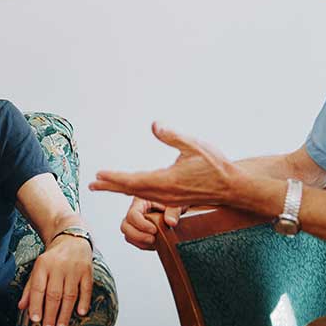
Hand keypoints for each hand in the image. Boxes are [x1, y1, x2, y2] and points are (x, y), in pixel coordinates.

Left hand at [17, 233, 92, 325]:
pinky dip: (84, 301)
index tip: (35, 319)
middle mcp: (58, 266)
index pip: (38, 287)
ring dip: (65, 313)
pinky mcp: (87, 270)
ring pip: (70, 294)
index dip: (36, 304)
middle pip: (54, 294)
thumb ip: (30, 288)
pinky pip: (86, 288)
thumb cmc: (52, 259)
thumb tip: (22, 307)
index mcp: (43, 265)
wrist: (71, 239)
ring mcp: (74, 268)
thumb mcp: (38, 269)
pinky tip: (80, 313)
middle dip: (50, 313)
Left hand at [91, 123, 240, 207]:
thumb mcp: (194, 145)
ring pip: (139, 195)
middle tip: (92, 185)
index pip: (133, 181)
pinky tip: (130, 188)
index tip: (98, 175)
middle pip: (131, 191)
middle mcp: (165, 193)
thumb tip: (154, 125)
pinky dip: (134, 192)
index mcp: (166, 181)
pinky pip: (149, 196)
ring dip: (120, 189)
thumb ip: (172, 136)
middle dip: (110, 186)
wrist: (233, 187)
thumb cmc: (215, 165)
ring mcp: (169, 199)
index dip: (113, 178)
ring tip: (105, 186)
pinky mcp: (175, 200)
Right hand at [120, 197, 184, 248]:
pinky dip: (144, 245)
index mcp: (141, 202)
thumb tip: (170, 222)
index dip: (141, 224)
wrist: (177, 208)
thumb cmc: (174, 202)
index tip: (154, 230)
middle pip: (125, 226)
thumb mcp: (176, 203)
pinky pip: (135, 241)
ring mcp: (136, 223)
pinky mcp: (140, 232)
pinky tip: (156, 243)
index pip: (132, 214)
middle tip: (152, 239)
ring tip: (155, 241)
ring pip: (128, 235)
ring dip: (141, 241)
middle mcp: (136, 212)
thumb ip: (174, 211)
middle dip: (138, 236)